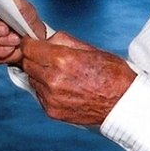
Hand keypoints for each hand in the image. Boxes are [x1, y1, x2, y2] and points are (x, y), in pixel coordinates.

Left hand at [20, 32, 136, 126]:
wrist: (123, 104)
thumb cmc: (112, 75)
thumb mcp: (89, 48)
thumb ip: (62, 41)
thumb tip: (46, 39)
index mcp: (62, 60)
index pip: (28, 48)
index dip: (30, 43)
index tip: (33, 43)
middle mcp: (53, 80)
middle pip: (27, 64)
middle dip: (34, 58)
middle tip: (46, 57)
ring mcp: (51, 98)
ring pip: (32, 79)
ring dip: (39, 74)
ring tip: (59, 74)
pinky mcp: (52, 111)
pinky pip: (39, 95)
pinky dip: (45, 89)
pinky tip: (62, 87)